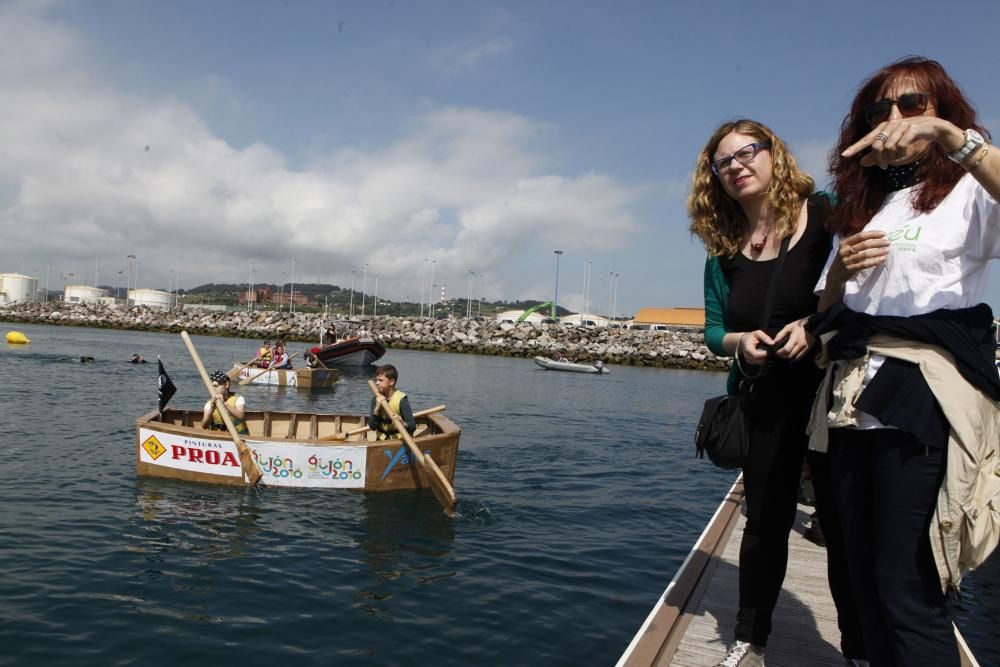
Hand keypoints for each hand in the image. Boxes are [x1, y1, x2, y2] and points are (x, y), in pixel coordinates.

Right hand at [738, 330, 772, 366]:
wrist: (744, 341)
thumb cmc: (751, 337)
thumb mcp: (757, 333)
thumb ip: (765, 337)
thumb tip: (772, 343)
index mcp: (748, 349)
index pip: (756, 355)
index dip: (764, 354)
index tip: (769, 350)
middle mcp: (747, 356)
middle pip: (759, 361)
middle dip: (766, 357)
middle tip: (769, 352)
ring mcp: (748, 360)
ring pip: (760, 363)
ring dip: (765, 359)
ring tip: (766, 353)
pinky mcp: (750, 362)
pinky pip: (759, 364)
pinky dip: (762, 360)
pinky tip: (763, 355)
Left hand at [772, 318, 812, 361]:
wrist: (813, 325)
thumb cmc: (799, 325)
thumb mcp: (788, 327)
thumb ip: (780, 335)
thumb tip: (774, 342)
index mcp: (795, 338)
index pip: (786, 349)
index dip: (780, 353)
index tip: (777, 352)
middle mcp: (800, 344)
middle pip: (790, 355)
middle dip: (783, 356)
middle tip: (779, 354)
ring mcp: (805, 348)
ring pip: (795, 358)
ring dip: (788, 358)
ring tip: (784, 355)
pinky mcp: (808, 349)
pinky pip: (800, 357)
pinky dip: (794, 358)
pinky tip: (791, 355)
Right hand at [828, 230, 889, 284]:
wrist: (834, 275)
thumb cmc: (844, 259)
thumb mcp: (846, 248)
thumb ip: (856, 242)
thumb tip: (874, 234)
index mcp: (844, 243)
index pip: (860, 236)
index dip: (872, 234)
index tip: (883, 234)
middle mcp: (844, 251)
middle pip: (864, 244)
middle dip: (878, 243)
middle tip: (888, 242)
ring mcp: (846, 260)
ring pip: (865, 255)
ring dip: (878, 252)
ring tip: (887, 251)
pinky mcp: (850, 269)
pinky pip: (864, 265)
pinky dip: (874, 261)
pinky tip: (882, 259)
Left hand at [842, 116, 956, 168]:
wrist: (934, 127)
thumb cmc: (911, 136)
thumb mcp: (893, 146)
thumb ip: (878, 154)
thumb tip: (861, 162)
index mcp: (884, 127)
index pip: (867, 139)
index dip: (856, 147)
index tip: (844, 155)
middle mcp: (890, 125)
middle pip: (877, 147)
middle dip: (879, 159)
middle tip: (884, 166)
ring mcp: (901, 126)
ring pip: (888, 148)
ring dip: (892, 158)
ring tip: (896, 159)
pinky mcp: (912, 128)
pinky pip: (901, 146)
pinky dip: (901, 153)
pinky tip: (904, 154)